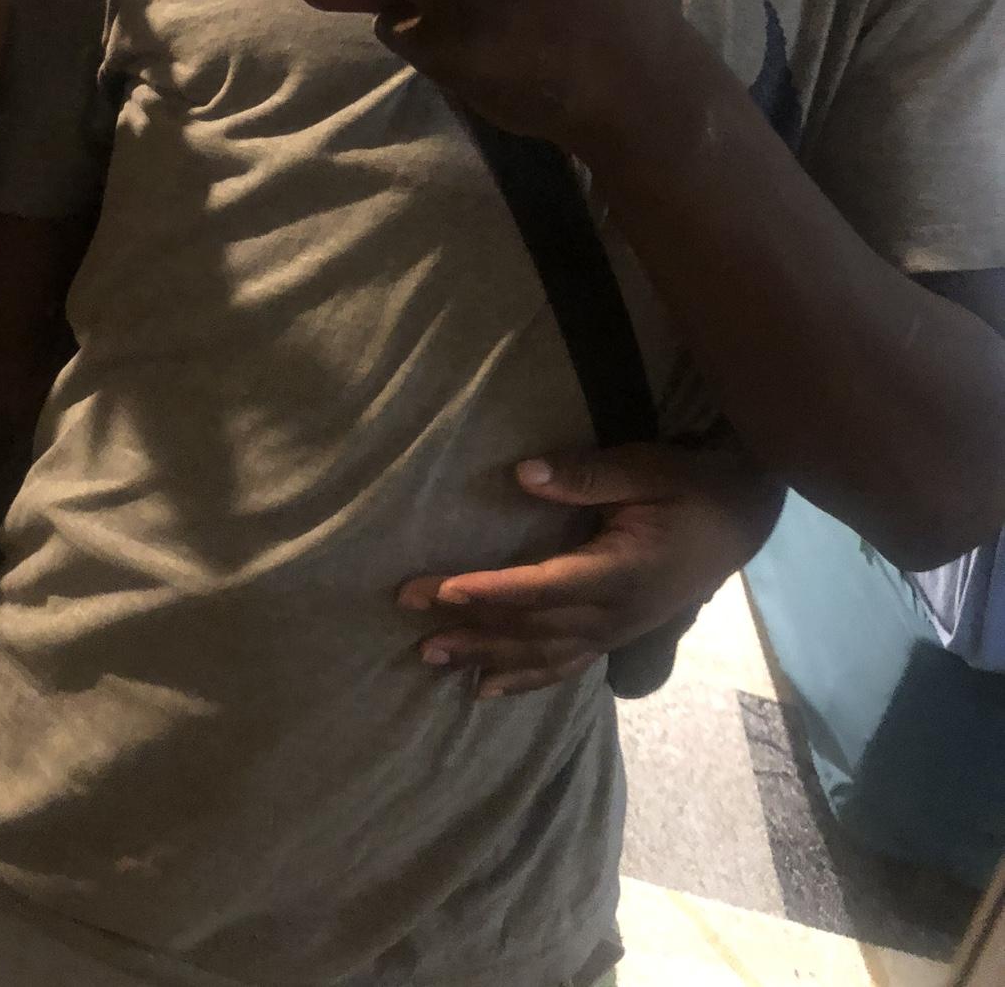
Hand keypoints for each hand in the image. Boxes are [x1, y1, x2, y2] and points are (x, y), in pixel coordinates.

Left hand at [397, 444, 784, 698]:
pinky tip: (484, 690)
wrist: (745, 518)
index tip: (442, 591)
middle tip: (413, 625)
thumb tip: (522, 476)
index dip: (493, 592)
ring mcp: (618, 630)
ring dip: (485, 658)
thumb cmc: (692, 486)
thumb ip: (586, 476)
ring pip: (543, 654)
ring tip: (432, 659)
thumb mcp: (647, 468)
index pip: (545, 587)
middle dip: (471, 627)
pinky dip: (523, 679)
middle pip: (534, 628)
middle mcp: (617, 612)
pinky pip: (564, 664)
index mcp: (623, 571)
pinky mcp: (618, 634)